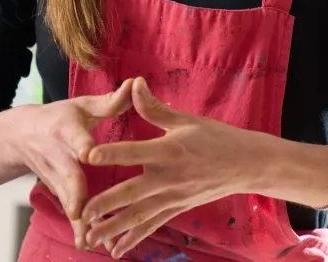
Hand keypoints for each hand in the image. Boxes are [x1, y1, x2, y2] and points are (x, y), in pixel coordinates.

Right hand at [9, 78, 133, 248]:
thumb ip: (109, 102)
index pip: (74, 137)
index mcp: (66, 129)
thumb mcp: (80, 105)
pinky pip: (69, 212)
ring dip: (79, 220)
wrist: (17, 138)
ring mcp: (55, 178)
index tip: (88, 154)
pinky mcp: (56, 192)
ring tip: (91, 239)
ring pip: (67, 200)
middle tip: (81, 211)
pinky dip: (77, 229)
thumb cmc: (58, 118)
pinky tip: (87, 244)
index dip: (82, 145)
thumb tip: (136, 84)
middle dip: (74, 193)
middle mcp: (58, 155)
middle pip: (66, 176)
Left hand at [81, 78, 261, 258]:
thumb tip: (134, 83)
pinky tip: (115, 250)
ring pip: (139, 215)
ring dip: (113, 227)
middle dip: (106, 204)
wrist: (245, 165)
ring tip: (90, 238)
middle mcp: (169, 178)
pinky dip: (134, 238)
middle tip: (82, 213)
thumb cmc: (216, 137)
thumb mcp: (186, 119)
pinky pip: (152, 226)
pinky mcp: (177, 208)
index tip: (89, 156)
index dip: (113, 153)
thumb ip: (155, 107)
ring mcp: (173, 197)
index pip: (135, 152)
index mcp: (169, 150)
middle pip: (132, 193)